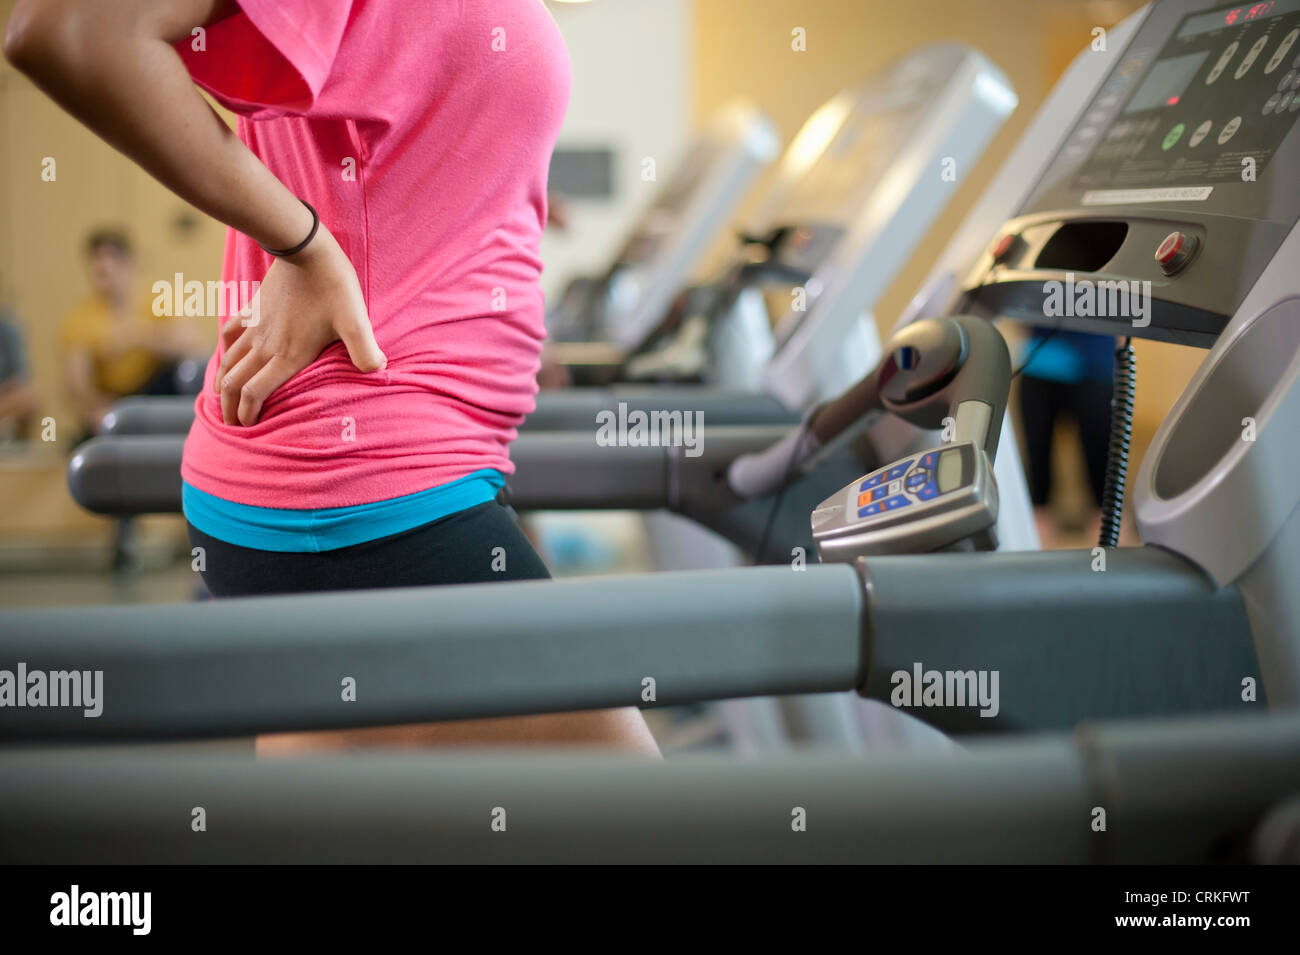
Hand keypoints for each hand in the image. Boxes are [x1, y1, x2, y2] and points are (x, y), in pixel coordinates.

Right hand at [215, 226, 385, 425]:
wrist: (306, 249)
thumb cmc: (334, 286)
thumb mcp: (355, 320)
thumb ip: (365, 349)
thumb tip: (379, 370)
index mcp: (288, 355)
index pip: (256, 393)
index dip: (248, 415)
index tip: (247, 430)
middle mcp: (265, 346)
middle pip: (235, 384)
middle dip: (229, 409)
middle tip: (228, 426)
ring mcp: (255, 328)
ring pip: (228, 363)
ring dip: (222, 385)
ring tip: (223, 401)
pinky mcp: (252, 310)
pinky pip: (229, 336)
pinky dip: (224, 353)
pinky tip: (227, 359)